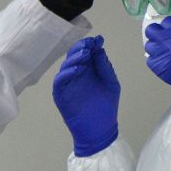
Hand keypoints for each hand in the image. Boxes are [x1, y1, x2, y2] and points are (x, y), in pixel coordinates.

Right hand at [53, 36, 119, 155]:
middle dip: (81, 48)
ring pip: (66, 66)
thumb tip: (99, 49)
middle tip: (89, 45)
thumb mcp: (110, 83)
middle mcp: (77, 75)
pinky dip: (66, 74)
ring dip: (74, 59)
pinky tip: (76, 70)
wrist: (100, 130)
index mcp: (89, 71)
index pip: (86, 53)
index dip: (91, 45)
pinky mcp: (61, 95)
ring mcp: (68, 84)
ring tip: (84, 55)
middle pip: (74, 56)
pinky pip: (60, 81)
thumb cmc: (106, 107)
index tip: (98, 40)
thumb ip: (104, 67)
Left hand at [144, 17, 170, 96]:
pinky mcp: (158, 68)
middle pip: (151, 30)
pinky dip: (156, 59)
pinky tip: (167, 62)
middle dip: (158, 33)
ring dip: (156, 47)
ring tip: (167, 52)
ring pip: (149, 45)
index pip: (166, 21)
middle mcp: (168, 42)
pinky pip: (150, 60)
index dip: (170, 25)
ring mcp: (161, 55)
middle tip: (166, 39)